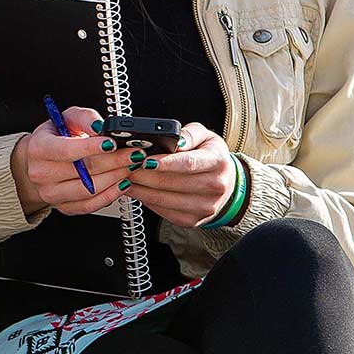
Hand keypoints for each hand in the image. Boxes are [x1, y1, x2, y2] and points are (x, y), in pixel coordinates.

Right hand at [11, 106, 140, 217]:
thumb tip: (100, 126)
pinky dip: (110, 195)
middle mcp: (41, 173)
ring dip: (115, 178)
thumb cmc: (56, 137)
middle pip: (82, 171)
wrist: (42, 160)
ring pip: (88, 190)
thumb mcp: (68, 118)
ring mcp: (51, 193)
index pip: (65, 150)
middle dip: (114, 161)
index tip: (112, 143)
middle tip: (134, 154)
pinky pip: (89, 205)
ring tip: (130, 166)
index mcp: (39, 148)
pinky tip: (122, 183)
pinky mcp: (63, 207)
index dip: (91, 147)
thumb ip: (85, 118)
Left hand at [124, 122, 238, 226]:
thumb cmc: (210, 156)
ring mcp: (205, 206)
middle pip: (173, 183)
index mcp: (218, 161)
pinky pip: (165, 212)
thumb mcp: (205, 136)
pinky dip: (147, 201)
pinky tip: (137, 191)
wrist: (225, 183)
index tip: (144, 160)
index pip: (188, 163)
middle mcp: (215, 186)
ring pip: (166, 200)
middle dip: (145, 175)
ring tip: (127, 179)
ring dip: (142, 190)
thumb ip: (189, 134)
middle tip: (127, 167)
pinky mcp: (193, 219)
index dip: (164, 163)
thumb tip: (175, 140)